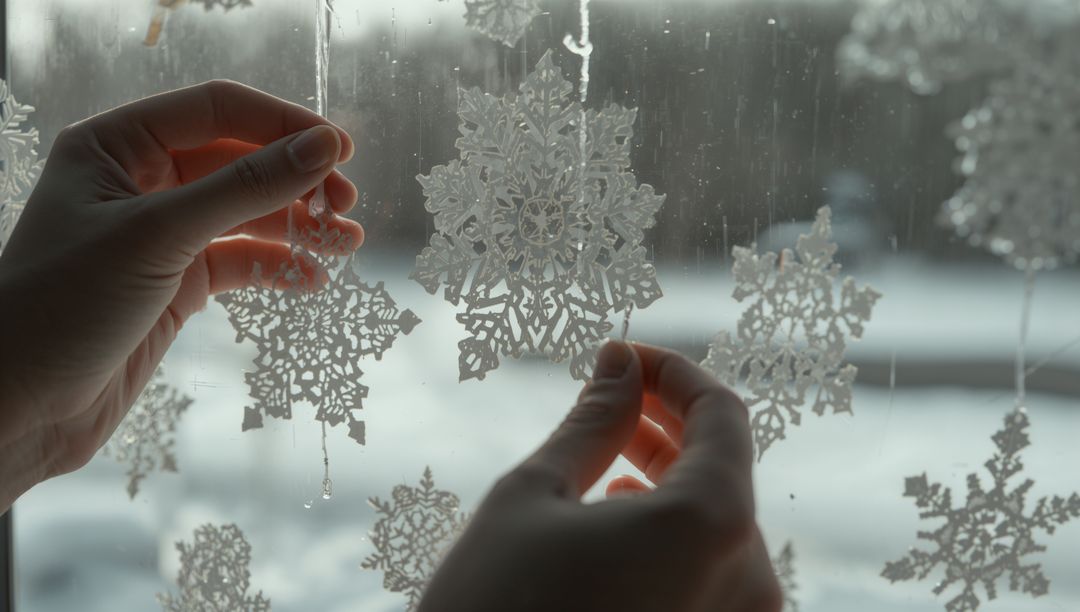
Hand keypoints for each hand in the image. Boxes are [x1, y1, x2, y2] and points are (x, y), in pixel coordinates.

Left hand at [0, 80, 360, 509]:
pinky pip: (238, 261)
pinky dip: (276, 266)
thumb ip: (246, 188)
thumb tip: (325, 147)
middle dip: (296, 180)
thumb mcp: (159, 235)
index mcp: (116, 144)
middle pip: (238, 160)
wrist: (18, 408)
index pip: (217, 110)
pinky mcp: (174, 284)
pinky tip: (310, 280)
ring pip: (244, 213)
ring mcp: (159, 235)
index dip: (283, 123)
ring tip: (345, 243)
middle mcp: (138, 181)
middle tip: (345, 206)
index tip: (343, 150)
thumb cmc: (64, 305)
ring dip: (295, 225)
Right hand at [420, 342, 781, 611]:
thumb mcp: (534, 498)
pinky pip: (711, 577)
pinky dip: (674, 537)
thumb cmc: (492, 610)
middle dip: (668, 426)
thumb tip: (620, 360)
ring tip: (610, 463)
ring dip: (670, 480)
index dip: (675, 372)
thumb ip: (594, 422)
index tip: (626, 357)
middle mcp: (750, 583)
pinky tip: (623, 525)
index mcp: (712, 525)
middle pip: (724, 472)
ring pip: (718, 527)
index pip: (723, 415)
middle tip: (610, 399)